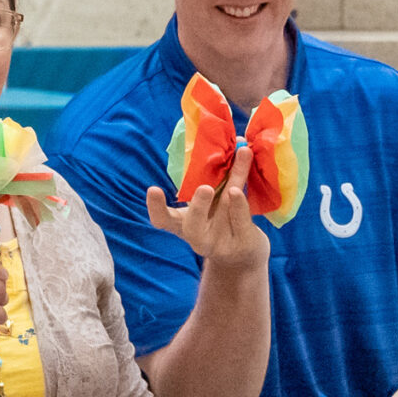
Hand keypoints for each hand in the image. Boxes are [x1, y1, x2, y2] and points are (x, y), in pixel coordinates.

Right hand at [145, 140, 268, 272]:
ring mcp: (220, 243)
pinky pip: (240, 223)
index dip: (156, 207)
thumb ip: (224, 175)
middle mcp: (199, 236)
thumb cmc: (224, 221)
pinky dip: (240, 207)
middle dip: (197, 207)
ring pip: (222, 218)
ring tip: (233, 189)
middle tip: (204, 188)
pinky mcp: (241, 245)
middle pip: (192, 226)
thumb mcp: (217, 200)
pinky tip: (240, 191)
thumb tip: (239, 139)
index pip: (163, 220)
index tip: (153, 189)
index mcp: (184, 225)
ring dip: (229, 202)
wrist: (244, 256)